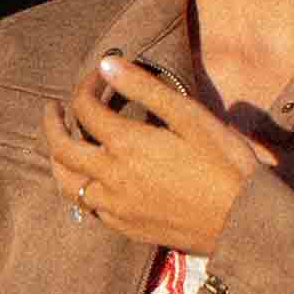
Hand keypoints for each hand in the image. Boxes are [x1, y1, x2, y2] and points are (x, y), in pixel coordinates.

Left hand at [44, 53, 266, 257]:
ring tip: (61, 144)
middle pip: (60, 148)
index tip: (96, 78)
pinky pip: (88, 207)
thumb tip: (106, 65)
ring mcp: (116, 207)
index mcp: (126, 145)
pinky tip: (90, 180)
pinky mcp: (126, 228)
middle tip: (52, 108)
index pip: (84, 108)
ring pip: (66, 183)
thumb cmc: (225, 164)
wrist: (243, 223)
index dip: (84, 87)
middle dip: (51, 123)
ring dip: (57, 160)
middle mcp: (111, 177)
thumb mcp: (190, 117)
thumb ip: (145, 89)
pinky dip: (79, 188)